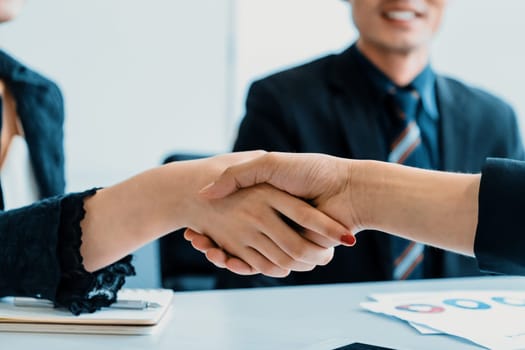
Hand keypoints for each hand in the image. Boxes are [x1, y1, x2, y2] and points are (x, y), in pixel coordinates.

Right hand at [185, 152, 359, 273]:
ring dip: (222, 253)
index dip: (210, 223)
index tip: (192, 225)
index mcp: (265, 201)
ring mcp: (281, 237)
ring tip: (205, 247)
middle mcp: (272, 221)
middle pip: (233, 238)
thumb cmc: (310, 171)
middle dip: (211, 240)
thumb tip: (206, 192)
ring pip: (243, 254)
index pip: (228, 217)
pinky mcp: (293, 252)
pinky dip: (241, 265)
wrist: (347, 189)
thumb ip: (238, 175)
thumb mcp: (269, 164)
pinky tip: (222, 256)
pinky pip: (262, 264)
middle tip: (193, 238)